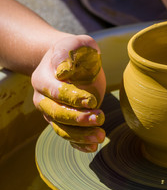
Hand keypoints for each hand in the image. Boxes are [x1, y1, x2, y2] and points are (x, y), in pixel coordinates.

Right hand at [31, 35, 105, 151]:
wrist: (70, 62)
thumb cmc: (75, 51)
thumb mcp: (76, 44)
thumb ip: (70, 51)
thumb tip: (63, 71)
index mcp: (43, 78)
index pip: (56, 91)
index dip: (73, 98)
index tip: (92, 101)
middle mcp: (43, 99)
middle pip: (57, 113)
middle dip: (79, 118)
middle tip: (100, 117)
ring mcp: (51, 112)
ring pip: (62, 129)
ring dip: (81, 135)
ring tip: (100, 136)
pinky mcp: (63, 121)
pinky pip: (68, 136)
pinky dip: (79, 143)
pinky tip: (93, 146)